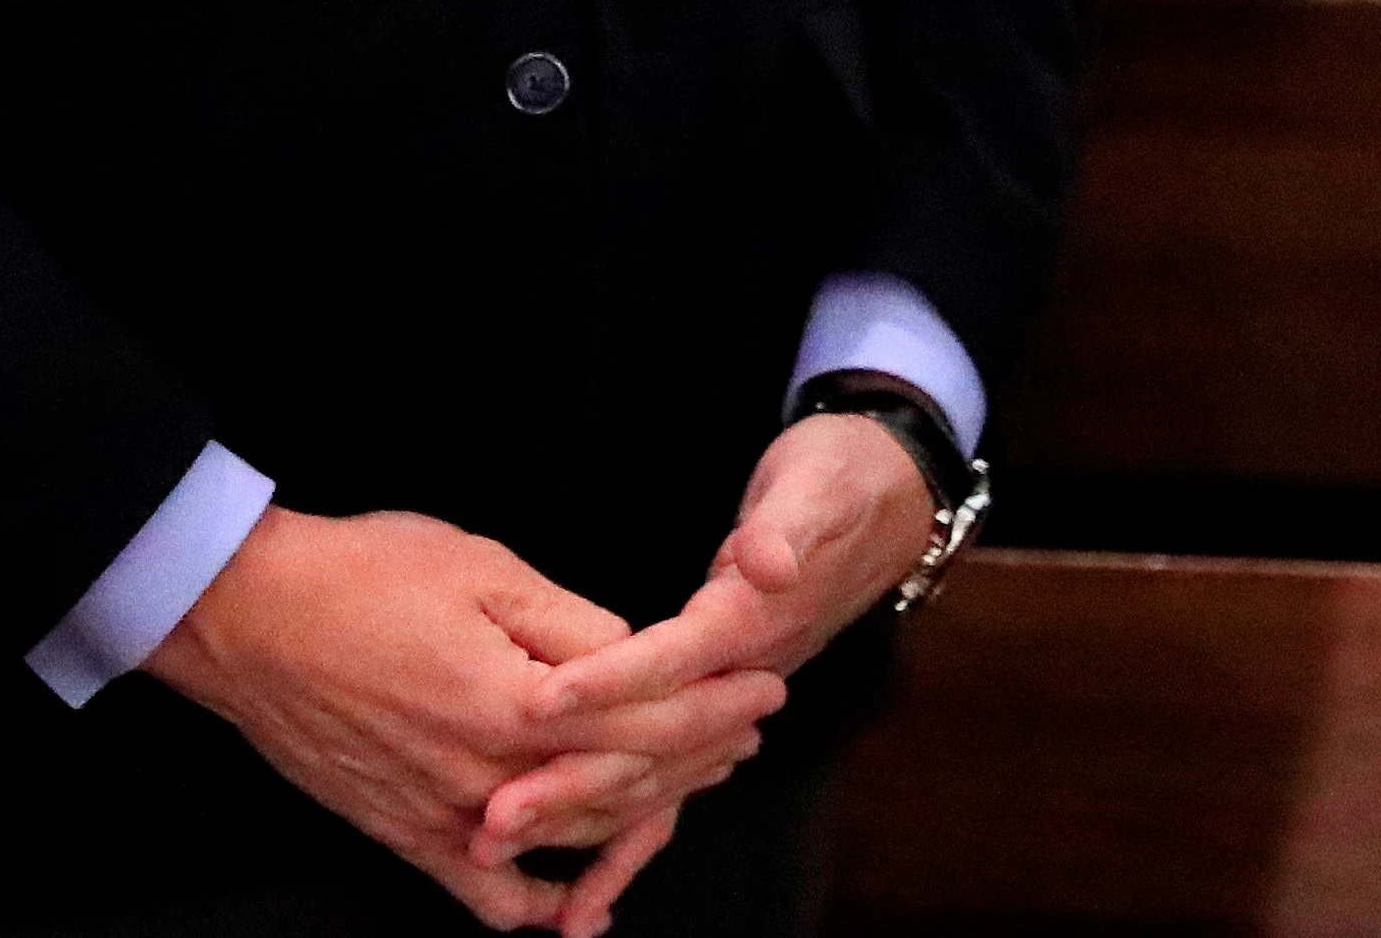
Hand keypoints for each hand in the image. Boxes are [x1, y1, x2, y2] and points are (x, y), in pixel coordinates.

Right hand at [148, 508, 784, 934]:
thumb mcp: (483, 568)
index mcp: (520, 701)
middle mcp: (492, 773)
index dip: (716, 702)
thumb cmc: (362, 575)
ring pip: (572, 837)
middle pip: (624, 781)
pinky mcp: (406, 835)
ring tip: (691, 785)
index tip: (765, 687)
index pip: (650, 716)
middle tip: (749, 731)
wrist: (249, 617)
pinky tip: (575, 909)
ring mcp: (449, 816)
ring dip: (643, 815)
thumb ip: (570, 623)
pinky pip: (487, 896)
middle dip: (699, 756)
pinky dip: (537, 908)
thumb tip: (635, 655)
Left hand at [483, 413, 934, 888]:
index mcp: (750, 622)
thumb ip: (786, 531)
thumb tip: (768, 564)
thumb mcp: (816, 492)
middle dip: (573, 783)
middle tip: (496, 817)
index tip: (542, 705)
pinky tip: (578, 896)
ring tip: (500, 844)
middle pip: (652, 742)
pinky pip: (664, 785)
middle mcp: (740, 674)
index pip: (673, 662)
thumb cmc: (840, 484)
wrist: (883, 503)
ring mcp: (727, 700)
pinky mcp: (713, 707)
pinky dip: (621, 839)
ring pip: (652, 777)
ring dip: (579, 817)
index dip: (610, 683)